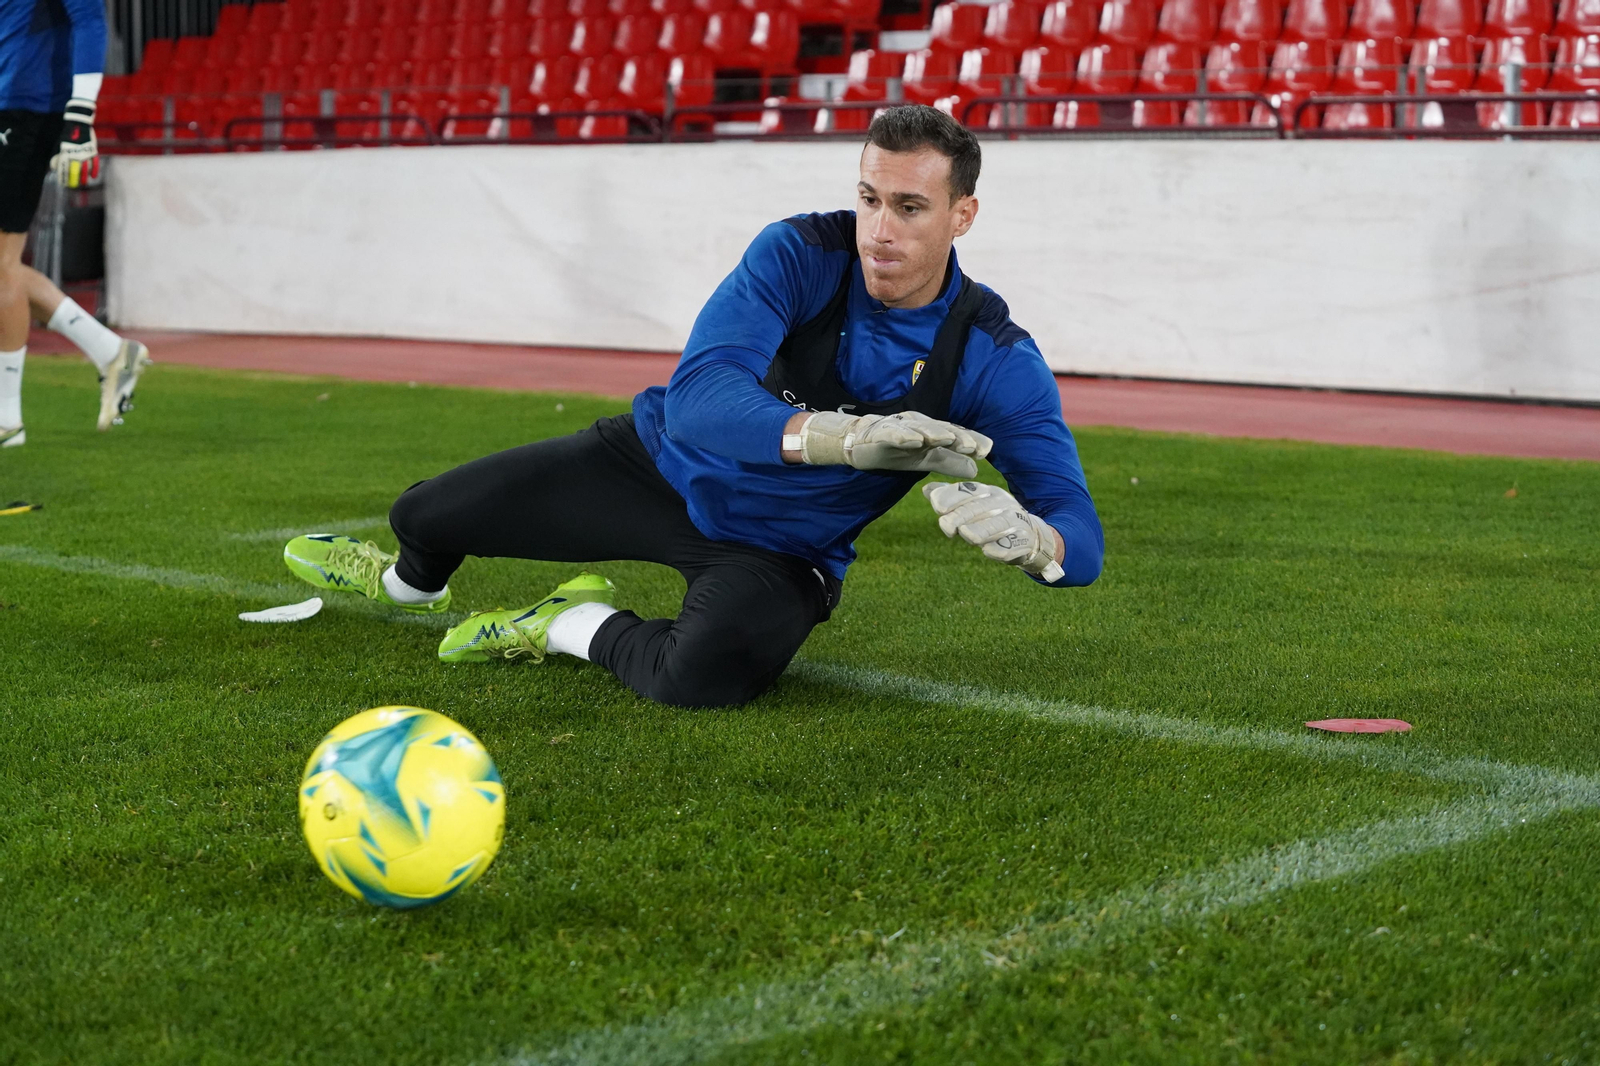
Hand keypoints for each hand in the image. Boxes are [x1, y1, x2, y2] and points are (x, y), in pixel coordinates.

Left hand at [53, 98, 99, 187]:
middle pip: (75, 171)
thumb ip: (57, 157)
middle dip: (74, 180)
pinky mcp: (92, 151)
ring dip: (84, 178)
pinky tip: (93, 177)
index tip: (63, 184)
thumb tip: (54, 168)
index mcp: (65, 153)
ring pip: (85, 169)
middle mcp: (75, 154)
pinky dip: (94, 170)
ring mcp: (84, 153)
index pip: (64, 169)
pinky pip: (94, 163)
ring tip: (83, 183)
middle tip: (73, 186)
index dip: (63, 178)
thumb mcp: (60, 145)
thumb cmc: (67, 136)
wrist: (78, 124)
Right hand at [798, 411, 992, 478]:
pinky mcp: (881, 433)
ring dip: (933, 433)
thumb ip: (949, 463)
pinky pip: (893, 434)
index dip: (971, 441)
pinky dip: (903, 436)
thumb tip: (976, 471)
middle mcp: (920, 425)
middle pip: (941, 430)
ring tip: (946, 439)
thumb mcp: (926, 460)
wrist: (861, 443)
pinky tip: (913, 441)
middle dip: (957, 437)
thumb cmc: (899, 450)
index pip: (956, 435)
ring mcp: (901, 427)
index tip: (987, 451)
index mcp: (933, 431)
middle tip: (972, 447)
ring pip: (919, 429)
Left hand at [922, 480, 1064, 581]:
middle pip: (981, 508)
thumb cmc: (993, 520)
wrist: (1030, 536)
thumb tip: (927, 490)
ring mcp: (1016, 522)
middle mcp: (1003, 504)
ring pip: (999, 524)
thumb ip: (952, 499)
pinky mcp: (1025, 541)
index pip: (969, 491)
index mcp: (989, 493)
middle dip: (962, 515)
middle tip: (945, 526)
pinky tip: (989, 551)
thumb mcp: (974, 506)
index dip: (953, 497)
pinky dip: (1002, 549)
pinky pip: (1015, 545)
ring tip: (967, 535)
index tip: (937, 507)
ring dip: (982, 529)